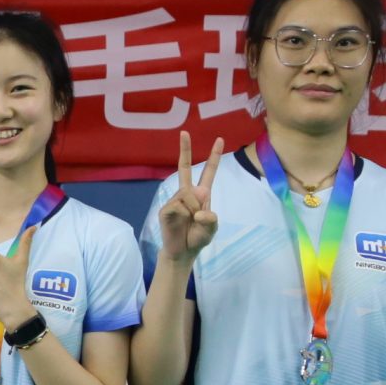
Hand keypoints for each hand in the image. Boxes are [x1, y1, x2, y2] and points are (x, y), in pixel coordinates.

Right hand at [157, 132, 223, 266]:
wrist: (183, 252)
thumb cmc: (198, 238)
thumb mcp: (212, 228)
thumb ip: (210, 217)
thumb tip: (197, 203)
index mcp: (201, 194)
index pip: (208, 172)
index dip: (214, 156)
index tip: (219, 139)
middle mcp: (187, 193)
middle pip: (185, 168)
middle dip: (185, 149)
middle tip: (184, 132)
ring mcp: (175, 200)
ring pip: (187, 194)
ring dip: (194, 208)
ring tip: (191, 222)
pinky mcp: (166, 209)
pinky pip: (178, 205)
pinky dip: (184, 213)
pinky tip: (181, 223)